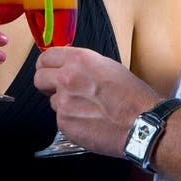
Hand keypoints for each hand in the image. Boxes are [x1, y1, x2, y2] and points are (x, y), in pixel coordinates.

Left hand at [34, 47, 161, 155]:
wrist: (142, 124)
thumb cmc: (133, 97)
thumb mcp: (109, 67)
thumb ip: (84, 66)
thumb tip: (70, 67)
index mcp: (79, 60)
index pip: (46, 57)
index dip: (47, 64)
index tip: (48, 69)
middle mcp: (68, 78)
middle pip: (39, 78)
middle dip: (46, 83)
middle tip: (57, 88)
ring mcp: (64, 102)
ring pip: (51, 101)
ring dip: (64, 104)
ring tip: (87, 108)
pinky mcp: (64, 123)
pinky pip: (61, 119)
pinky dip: (72, 120)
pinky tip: (89, 120)